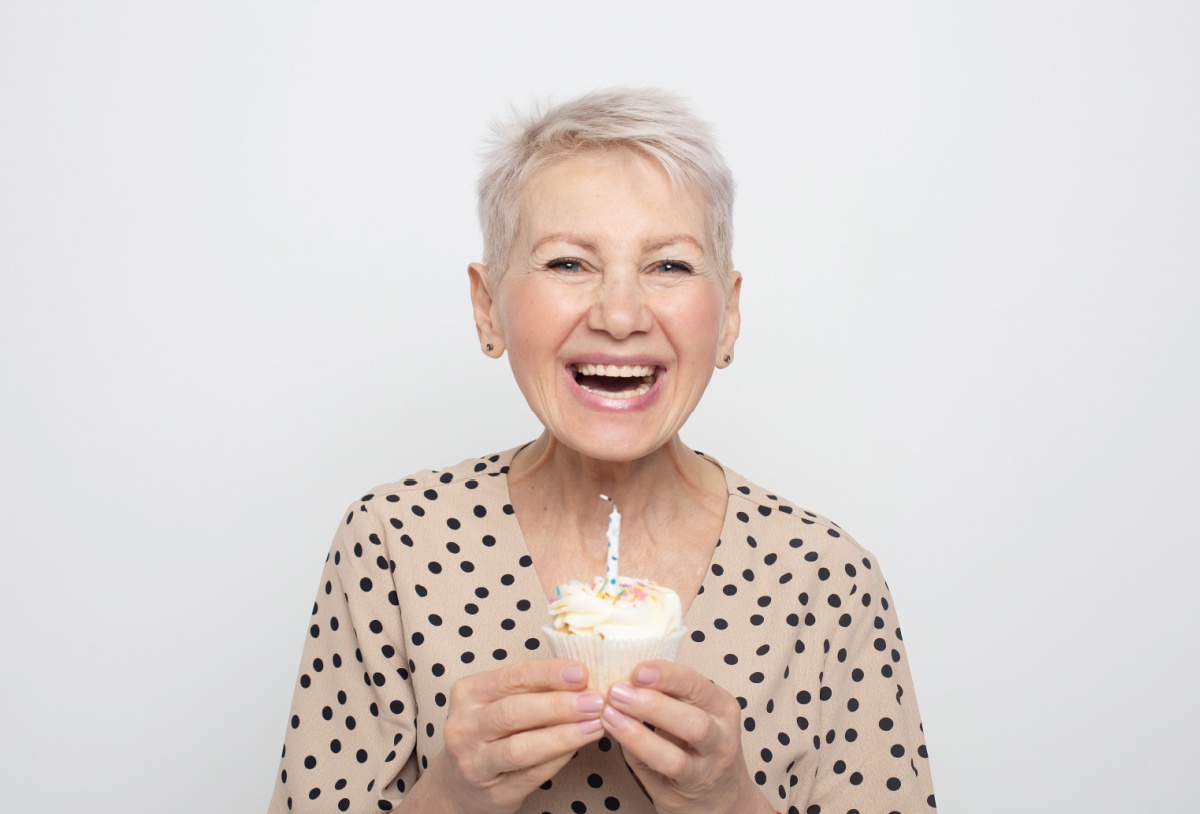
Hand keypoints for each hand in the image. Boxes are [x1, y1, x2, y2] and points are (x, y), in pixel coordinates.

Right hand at [430, 659, 604, 813]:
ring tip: (594, 725)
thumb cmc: (489, 732)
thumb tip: (581, 679)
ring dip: (563, 735)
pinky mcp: (494, 793)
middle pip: (514, 712)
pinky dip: (558, 759)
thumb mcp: (499, 701)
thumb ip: (532, 688)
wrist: (461, 783)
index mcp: (468, 694)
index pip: (512, 678)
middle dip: (559, 705)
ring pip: (521, 748)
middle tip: (594, 701)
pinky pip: (531, 775)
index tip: (580, 672)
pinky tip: (578, 747)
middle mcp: (465, 728)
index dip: (548, 674)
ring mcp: (475, 763)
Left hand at [600, 661, 773, 813]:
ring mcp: (710, 766)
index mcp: (721, 706)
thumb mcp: (690, 714)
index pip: (697, 685)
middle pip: (693, 720)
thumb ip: (663, 698)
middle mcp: (722, 736)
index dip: (667, 675)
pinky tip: (618, 735)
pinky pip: (664, 768)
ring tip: (611, 715)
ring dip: (640, 732)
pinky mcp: (690, 788)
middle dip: (652, 704)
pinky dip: (638, 749)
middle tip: (617, 692)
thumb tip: (622, 679)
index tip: (637, 670)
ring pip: (676, 755)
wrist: (721, 796)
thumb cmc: (696, 747)